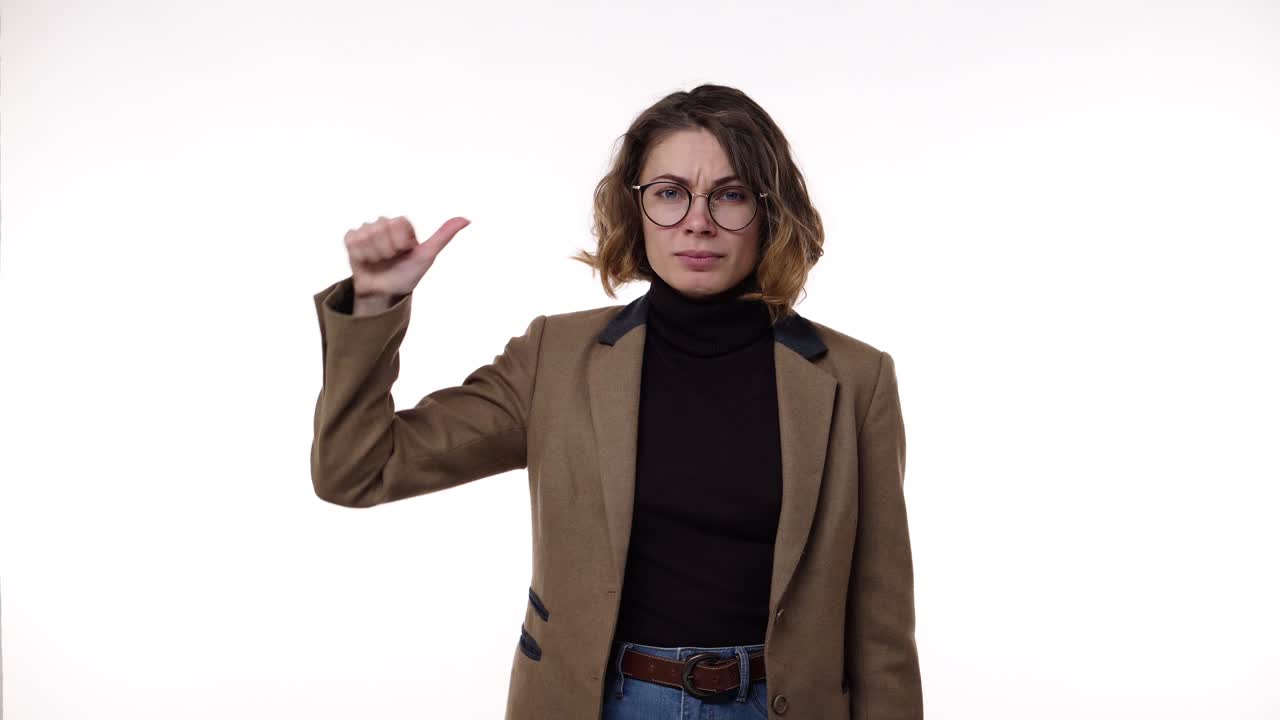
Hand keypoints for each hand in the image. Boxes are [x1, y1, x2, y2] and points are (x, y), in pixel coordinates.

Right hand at [344, 215, 470, 300]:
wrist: (386, 294)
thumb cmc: (408, 275)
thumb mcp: (427, 255)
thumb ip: (444, 235)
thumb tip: (468, 219)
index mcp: (402, 225)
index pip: (397, 224)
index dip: (401, 243)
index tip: (404, 252)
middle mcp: (384, 223)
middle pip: (381, 228)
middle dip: (387, 249)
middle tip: (391, 259)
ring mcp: (366, 230)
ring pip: (366, 235)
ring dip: (374, 255)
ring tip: (379, 262)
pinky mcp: (351, 239)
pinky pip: (352, 241)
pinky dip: (360, 255)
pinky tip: (367, 261)